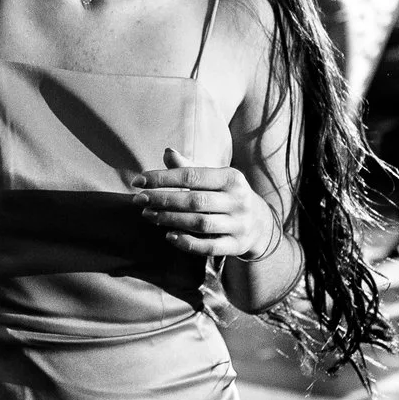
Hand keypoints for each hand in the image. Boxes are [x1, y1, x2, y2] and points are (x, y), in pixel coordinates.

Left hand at [132, 147, 280, 258]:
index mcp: (231, 178)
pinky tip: (168, 235)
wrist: (259, 223)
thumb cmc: (227, 196)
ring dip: (170, 220)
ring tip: (148, 216)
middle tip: (139, 201)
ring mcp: (239, 224)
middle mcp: (238, 200)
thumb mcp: (215, 179)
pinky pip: (209, 247)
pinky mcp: (236, 245)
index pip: (192, 176)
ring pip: (200, 224)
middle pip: (194, 200)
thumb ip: (190, 168)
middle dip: (163, 200)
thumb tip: (167, 152)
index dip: (163, 178)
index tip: (139, 181)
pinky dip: (188, 242)